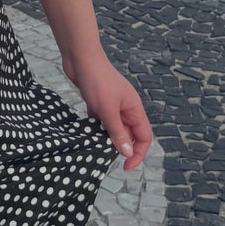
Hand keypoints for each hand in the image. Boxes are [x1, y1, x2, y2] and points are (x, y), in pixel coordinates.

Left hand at [64, 52, 152, 170]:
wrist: (80, 58)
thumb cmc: (97, 81)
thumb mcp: (108, 110)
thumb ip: (117, 132)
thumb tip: (128, 153)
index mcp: (134, 109)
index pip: (144, 136)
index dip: (138, 153)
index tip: (125, 167)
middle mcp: (125, 108)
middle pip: (129, 134)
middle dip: (121, 148)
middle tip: (106, 158)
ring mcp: (112, 105)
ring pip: (113, 129)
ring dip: (106, 139)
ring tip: (94, 148)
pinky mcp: (98, 102)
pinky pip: (100, 121)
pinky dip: (95, 129)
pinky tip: (85, 135)